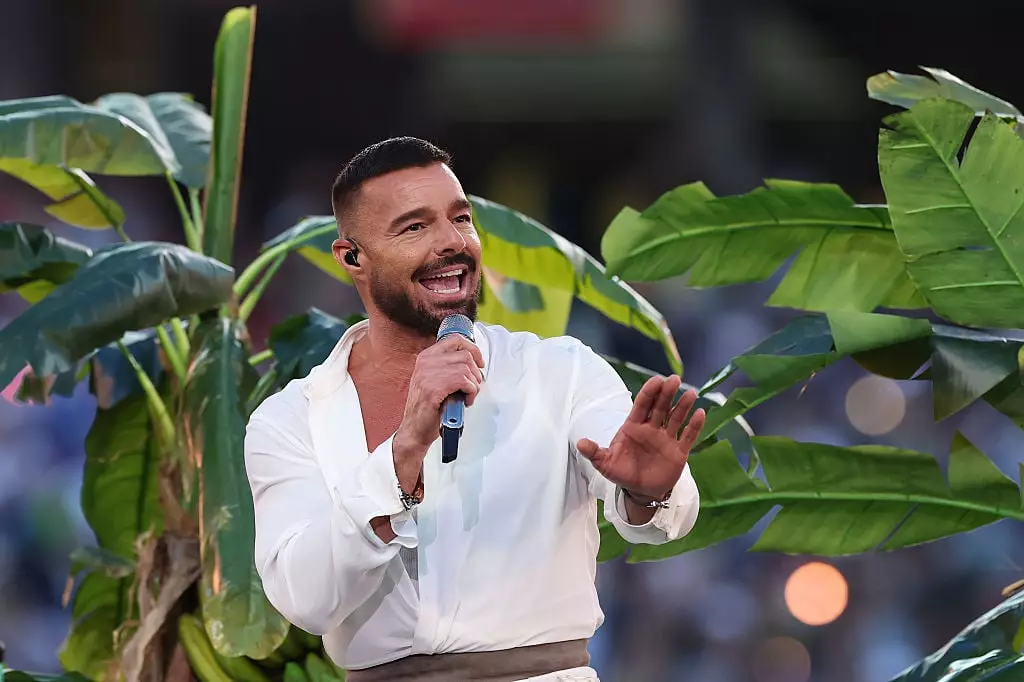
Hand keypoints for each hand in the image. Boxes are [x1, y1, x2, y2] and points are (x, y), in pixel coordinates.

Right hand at [394, 334, 484, 456]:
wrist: (414, 429)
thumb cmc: (427, 407)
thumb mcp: (434, 379)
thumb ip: (448, 367)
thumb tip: (474, 361)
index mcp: (426, 357)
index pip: (455, 340)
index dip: (473, 349)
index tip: (480, 362)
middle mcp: (426, 362)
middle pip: (465, 356)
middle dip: (476, 373)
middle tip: (473, 387)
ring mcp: (428, 375)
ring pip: (466, 369)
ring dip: (474, 385)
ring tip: (468, 396)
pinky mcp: (433, 389)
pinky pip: (464, 382)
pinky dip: (471, 392)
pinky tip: (466, 401)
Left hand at [576, 375, 704, 499]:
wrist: (640, 490)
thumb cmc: (622, 472)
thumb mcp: (606, 464)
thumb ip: (595, 453)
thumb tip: (580, 443)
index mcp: (633, 426)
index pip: (642, 405)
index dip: (649, 392)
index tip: (657, 380)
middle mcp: (651, 428)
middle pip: (660, 407)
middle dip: (667, 393)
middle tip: (674, 380)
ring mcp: (666, 438)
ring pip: (676, 418)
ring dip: (683, 406)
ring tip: (691, 393)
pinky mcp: (679, 451)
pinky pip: (688, 436)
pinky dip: (695, 425)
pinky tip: (700, 413)